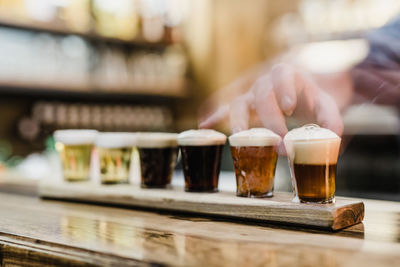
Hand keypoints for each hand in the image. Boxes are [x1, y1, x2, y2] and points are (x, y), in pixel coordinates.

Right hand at [199, 63, 343, 137]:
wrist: (301, 93)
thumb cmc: (312, 98)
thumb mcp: (327, 105)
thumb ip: (332, 120)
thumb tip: (331, 139)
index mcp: (288, 75)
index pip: (282, 75)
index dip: (283, 89)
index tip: (289, 108)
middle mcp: (266, 83)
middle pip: (261, 94)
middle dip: (269, 118)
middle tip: (279, 141)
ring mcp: (252, 95)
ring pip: (239, 102)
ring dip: (237, 118)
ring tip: (239, 136)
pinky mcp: (244, 108)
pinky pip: (226, 109)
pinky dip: (215, 116)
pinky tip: (205, 125)